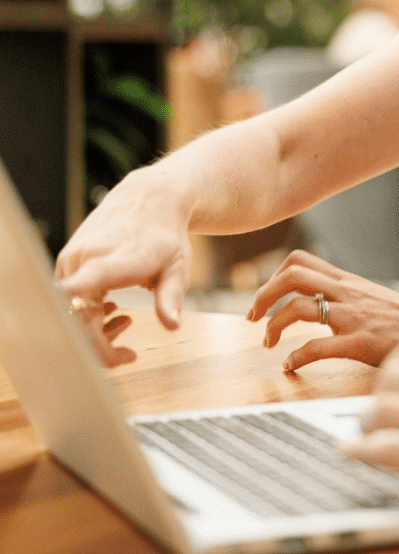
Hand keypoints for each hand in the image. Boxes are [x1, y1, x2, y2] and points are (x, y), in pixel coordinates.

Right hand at [55, 171, 192, 362]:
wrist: (149, 198)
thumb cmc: (166, 235)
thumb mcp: (177, 266)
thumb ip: (171, 296)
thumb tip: (172, 326)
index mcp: (113, 259)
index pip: (82, 284)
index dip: (72, 306)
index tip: (65, 327)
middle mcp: (85, 259)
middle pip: (76, 316)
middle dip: (100, 346)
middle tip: (129, 355)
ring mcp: (71, 260)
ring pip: (70, 310)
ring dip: (94, 330)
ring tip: (126, 324)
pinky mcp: (67, 263)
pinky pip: (69, 298)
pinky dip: (88, 314)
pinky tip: (113, 311)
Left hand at [247, 250, 398, 369]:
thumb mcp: (374, 298)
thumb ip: (348, 295)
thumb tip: (318, 300)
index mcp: (349, 281)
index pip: (301, 261)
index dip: (273, 277)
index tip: (265, 299)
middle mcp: (348, 293)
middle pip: (292, 276)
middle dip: (263, 296)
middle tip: (253, 318)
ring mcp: (354, 316)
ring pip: (299, 308)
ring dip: (273, 327)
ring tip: (268, 345)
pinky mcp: (361, 342)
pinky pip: (316, 347)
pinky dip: (295, 358)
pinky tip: (291, 367)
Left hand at [351, 328, 398, 547]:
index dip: (394, 368)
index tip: (390, 382)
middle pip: (393, 377)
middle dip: (376, 394)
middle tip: (372, 410)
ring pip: (385, 411)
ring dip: (365, 422)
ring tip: (360, 434)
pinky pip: (394, 451)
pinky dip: (365, 451)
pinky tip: (356, 453)